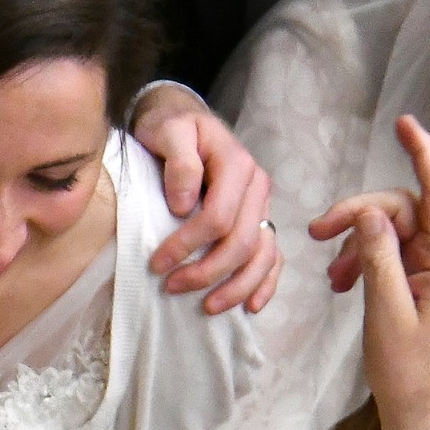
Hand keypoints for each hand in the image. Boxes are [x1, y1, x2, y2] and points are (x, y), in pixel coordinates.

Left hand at [132, 84, 280, 313]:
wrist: (183, 120)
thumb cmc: (171, 127)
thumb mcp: (168, 131)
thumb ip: (179, 162)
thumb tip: (183, 205)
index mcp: (238, 166)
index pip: (218, 217)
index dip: (187, 245)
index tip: (156, 264)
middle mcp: (258, 188)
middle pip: (242, 242)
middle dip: (208, 272)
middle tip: (171, 287)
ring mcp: (263, 207)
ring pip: (263, 255)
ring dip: (237, 287)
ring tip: (208, 308)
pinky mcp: (260, 221)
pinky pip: (272, 257)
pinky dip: (264, 283)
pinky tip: (250, 307)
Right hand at [312, 115, 429, 429]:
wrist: (418, 407)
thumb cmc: (406, 366)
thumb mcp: (386, 308)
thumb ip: (379, 255)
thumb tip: (370, 213)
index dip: (420, 153)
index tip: (403, 123)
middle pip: (401, 210)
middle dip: (359, 215)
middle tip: (317, 232)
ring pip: (391, 231)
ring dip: (357, 243)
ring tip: (331, 275)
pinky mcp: (424, 282)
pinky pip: (392, 253)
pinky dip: (364, 260)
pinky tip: (343, 281)